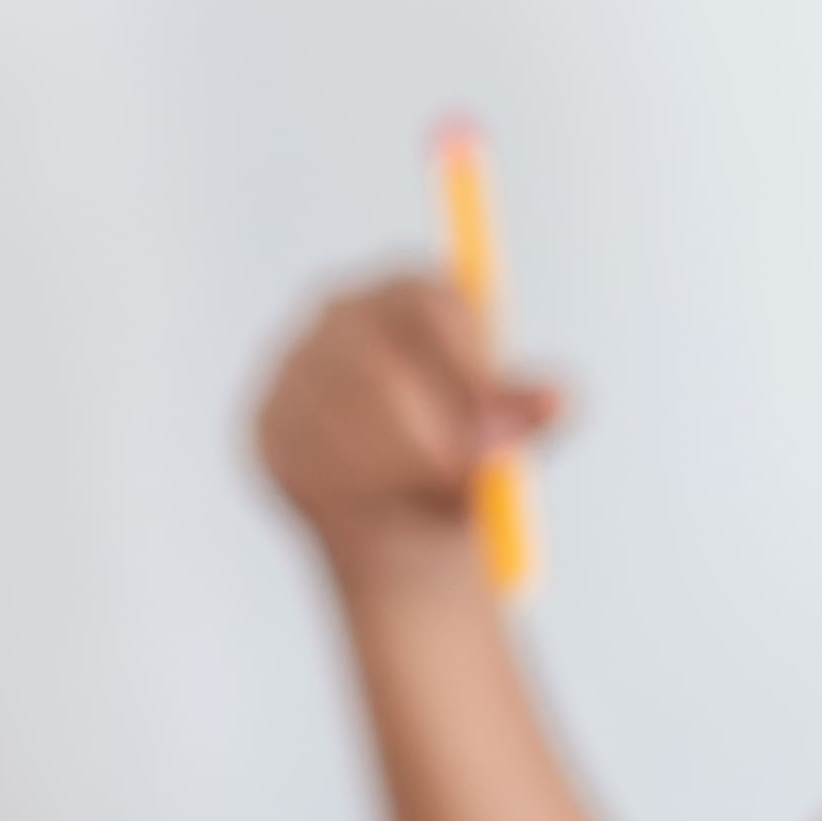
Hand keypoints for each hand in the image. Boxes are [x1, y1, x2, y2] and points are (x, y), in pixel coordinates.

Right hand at [253, 272, 557, 591]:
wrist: (409, 525)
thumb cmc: (471, 461)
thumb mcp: (510, 440)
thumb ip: (525, 418)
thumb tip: (555, 398)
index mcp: (416, 294)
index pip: (433, 307)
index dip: (468, 371)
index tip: (500, 429)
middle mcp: (347, 312)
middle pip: (381, 362)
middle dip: (433, 433)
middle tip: (474, 479)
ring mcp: (294, 361)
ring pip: (340, 415)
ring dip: (398, 472)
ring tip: (441, 501)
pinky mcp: (266, 417)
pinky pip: (304, 454)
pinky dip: (352, 490)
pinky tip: (383, 506)